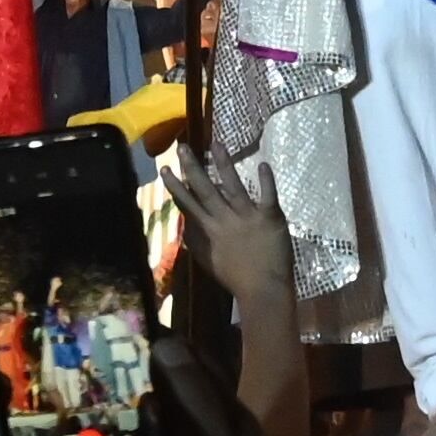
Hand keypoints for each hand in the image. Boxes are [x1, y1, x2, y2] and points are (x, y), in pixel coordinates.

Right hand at [161, 147, 294, 310]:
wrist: (263, 291)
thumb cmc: (236, 278)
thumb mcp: (209, 262)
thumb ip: (196, 243)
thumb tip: (183, 228)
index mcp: (210, 231)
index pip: (189, 204)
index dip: (176, 186)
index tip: (165, 168)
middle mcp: (225, 220)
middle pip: (206, 189)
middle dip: (193, 167)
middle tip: (182, 146)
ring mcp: (248, 217)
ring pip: (234, 186)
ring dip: (224, 164)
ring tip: (216, 143)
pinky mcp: (270, 218)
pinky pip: (267, 196)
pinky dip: (266, 181)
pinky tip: (262, 163)